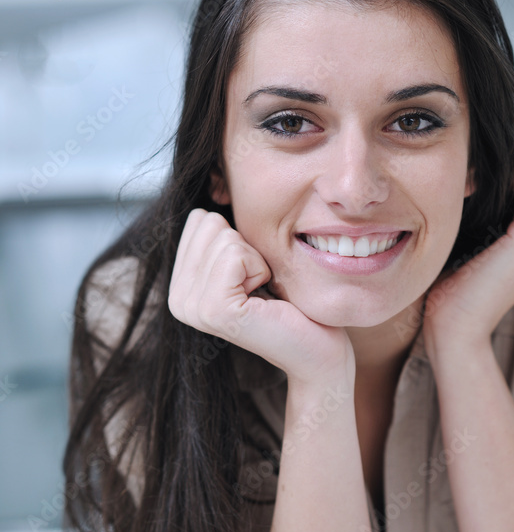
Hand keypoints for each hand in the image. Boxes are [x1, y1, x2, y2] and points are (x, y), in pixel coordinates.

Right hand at [168, 209, 353, 384]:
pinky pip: (234, 253)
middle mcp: (177, 300)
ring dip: (257, 260)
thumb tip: (215, 182)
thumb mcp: (251, 259)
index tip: (254, 277)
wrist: (317, 350)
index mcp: (179, 286)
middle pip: (210, 223)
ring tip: (265, 294)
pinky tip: (266, 299)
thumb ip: (223, 233)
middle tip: (262, 286)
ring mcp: (191, 308)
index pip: (201, 219)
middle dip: (248, 247)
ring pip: (223, 236)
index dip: (240, 240)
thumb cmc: (292, 303)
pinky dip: (260, 267)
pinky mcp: (214, 311)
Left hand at [422, 164, 513, 360]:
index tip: (473, 203)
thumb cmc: (458, 287)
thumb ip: (497, 213)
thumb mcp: (485, 243)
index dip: (506, 187)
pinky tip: (473, 204)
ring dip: (499, 183)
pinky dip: (501, 182)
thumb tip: (481, 173)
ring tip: (470, 209)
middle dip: (504, 183)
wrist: (455, 327)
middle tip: (469, 205)